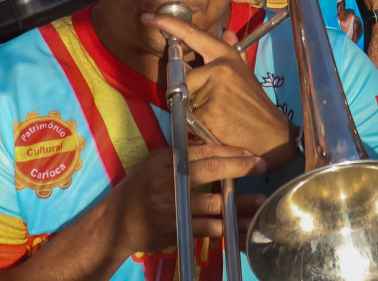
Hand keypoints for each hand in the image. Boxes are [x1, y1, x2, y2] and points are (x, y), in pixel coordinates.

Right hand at [115, 143, 264, 257]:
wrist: (117, 222)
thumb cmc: (138, 189)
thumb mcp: (154, 164)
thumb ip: (181, 156)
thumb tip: (214, 148)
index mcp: (165, 161)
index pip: (203, 151)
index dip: (229, 151)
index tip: (249, 153)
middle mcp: (169, 181)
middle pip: (211, 171)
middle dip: (240, 167)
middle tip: (261, 165)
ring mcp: (173, 207)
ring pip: (213, 203)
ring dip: (239, 203)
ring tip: (258, 201)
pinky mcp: (176, 229)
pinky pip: (207, 227)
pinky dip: (227, 226)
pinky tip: (241, 225)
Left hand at [146, 10, 291, 159]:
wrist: (269, 133)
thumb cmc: (253, 105)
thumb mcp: (244, 73)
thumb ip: (233, 53)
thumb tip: (227, 32)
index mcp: (225, 56)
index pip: (193, 35)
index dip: (169, 25)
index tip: (148, 17)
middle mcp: (219, 67)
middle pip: (183, 78)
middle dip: (189, 95)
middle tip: (211, 106)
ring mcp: (214, 88)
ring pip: (184, 100)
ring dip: (193, 112)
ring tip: (215, 116)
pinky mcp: (208, 111)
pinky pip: (188, 118)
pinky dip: (196, 126)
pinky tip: (215, 127)